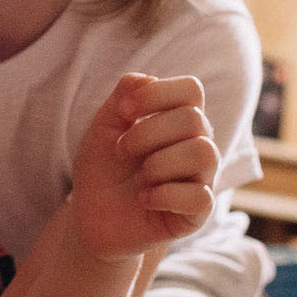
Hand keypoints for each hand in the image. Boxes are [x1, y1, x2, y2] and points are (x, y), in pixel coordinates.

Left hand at [67, 73, 217, 260]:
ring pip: (205, 153)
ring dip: (160, 163)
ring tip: (140, 178)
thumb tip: (146, 78)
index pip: (191, 89)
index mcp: (177, 120)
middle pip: (194, 120)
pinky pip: (200, 196)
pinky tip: (145, 198)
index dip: (157, 94)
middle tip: (122, 151)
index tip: (124, 112)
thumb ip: (122, 98)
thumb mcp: (103, 128)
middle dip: (148, 133)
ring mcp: (201, 180)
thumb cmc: (103, 168)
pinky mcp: (197, 215)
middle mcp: (197, 145)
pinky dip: (165, 195)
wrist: (92, 218)